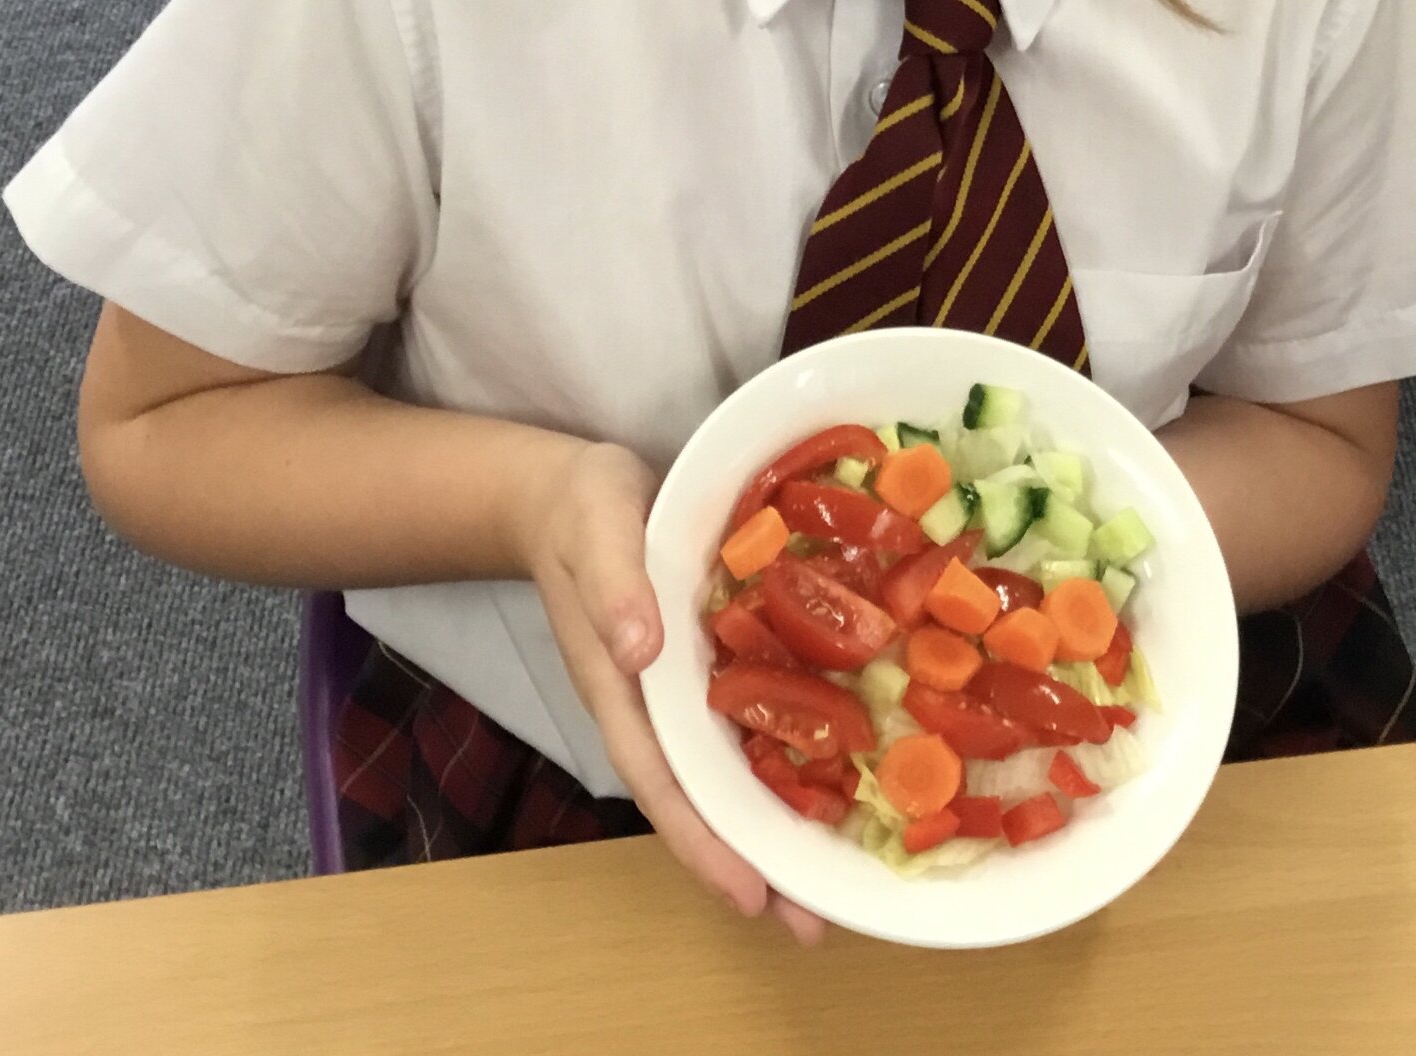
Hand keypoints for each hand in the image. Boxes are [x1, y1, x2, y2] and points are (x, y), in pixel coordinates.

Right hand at [522, 439, 826, 945]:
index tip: (751, 898)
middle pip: (703, 802)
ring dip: (780, 823)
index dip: (705, 844)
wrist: (571, 492)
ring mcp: (684, 694)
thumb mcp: (594, 529)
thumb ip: (614, 586)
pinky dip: (794, 754)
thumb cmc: (580, 510)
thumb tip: (638, 651)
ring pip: (732, 774)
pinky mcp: (714, 665)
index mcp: (621, 692)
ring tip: (841, 879)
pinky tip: (845, 777)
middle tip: (817, 924)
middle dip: (755, 863)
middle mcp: (656, 709)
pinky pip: (756, 720)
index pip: (661, 786)